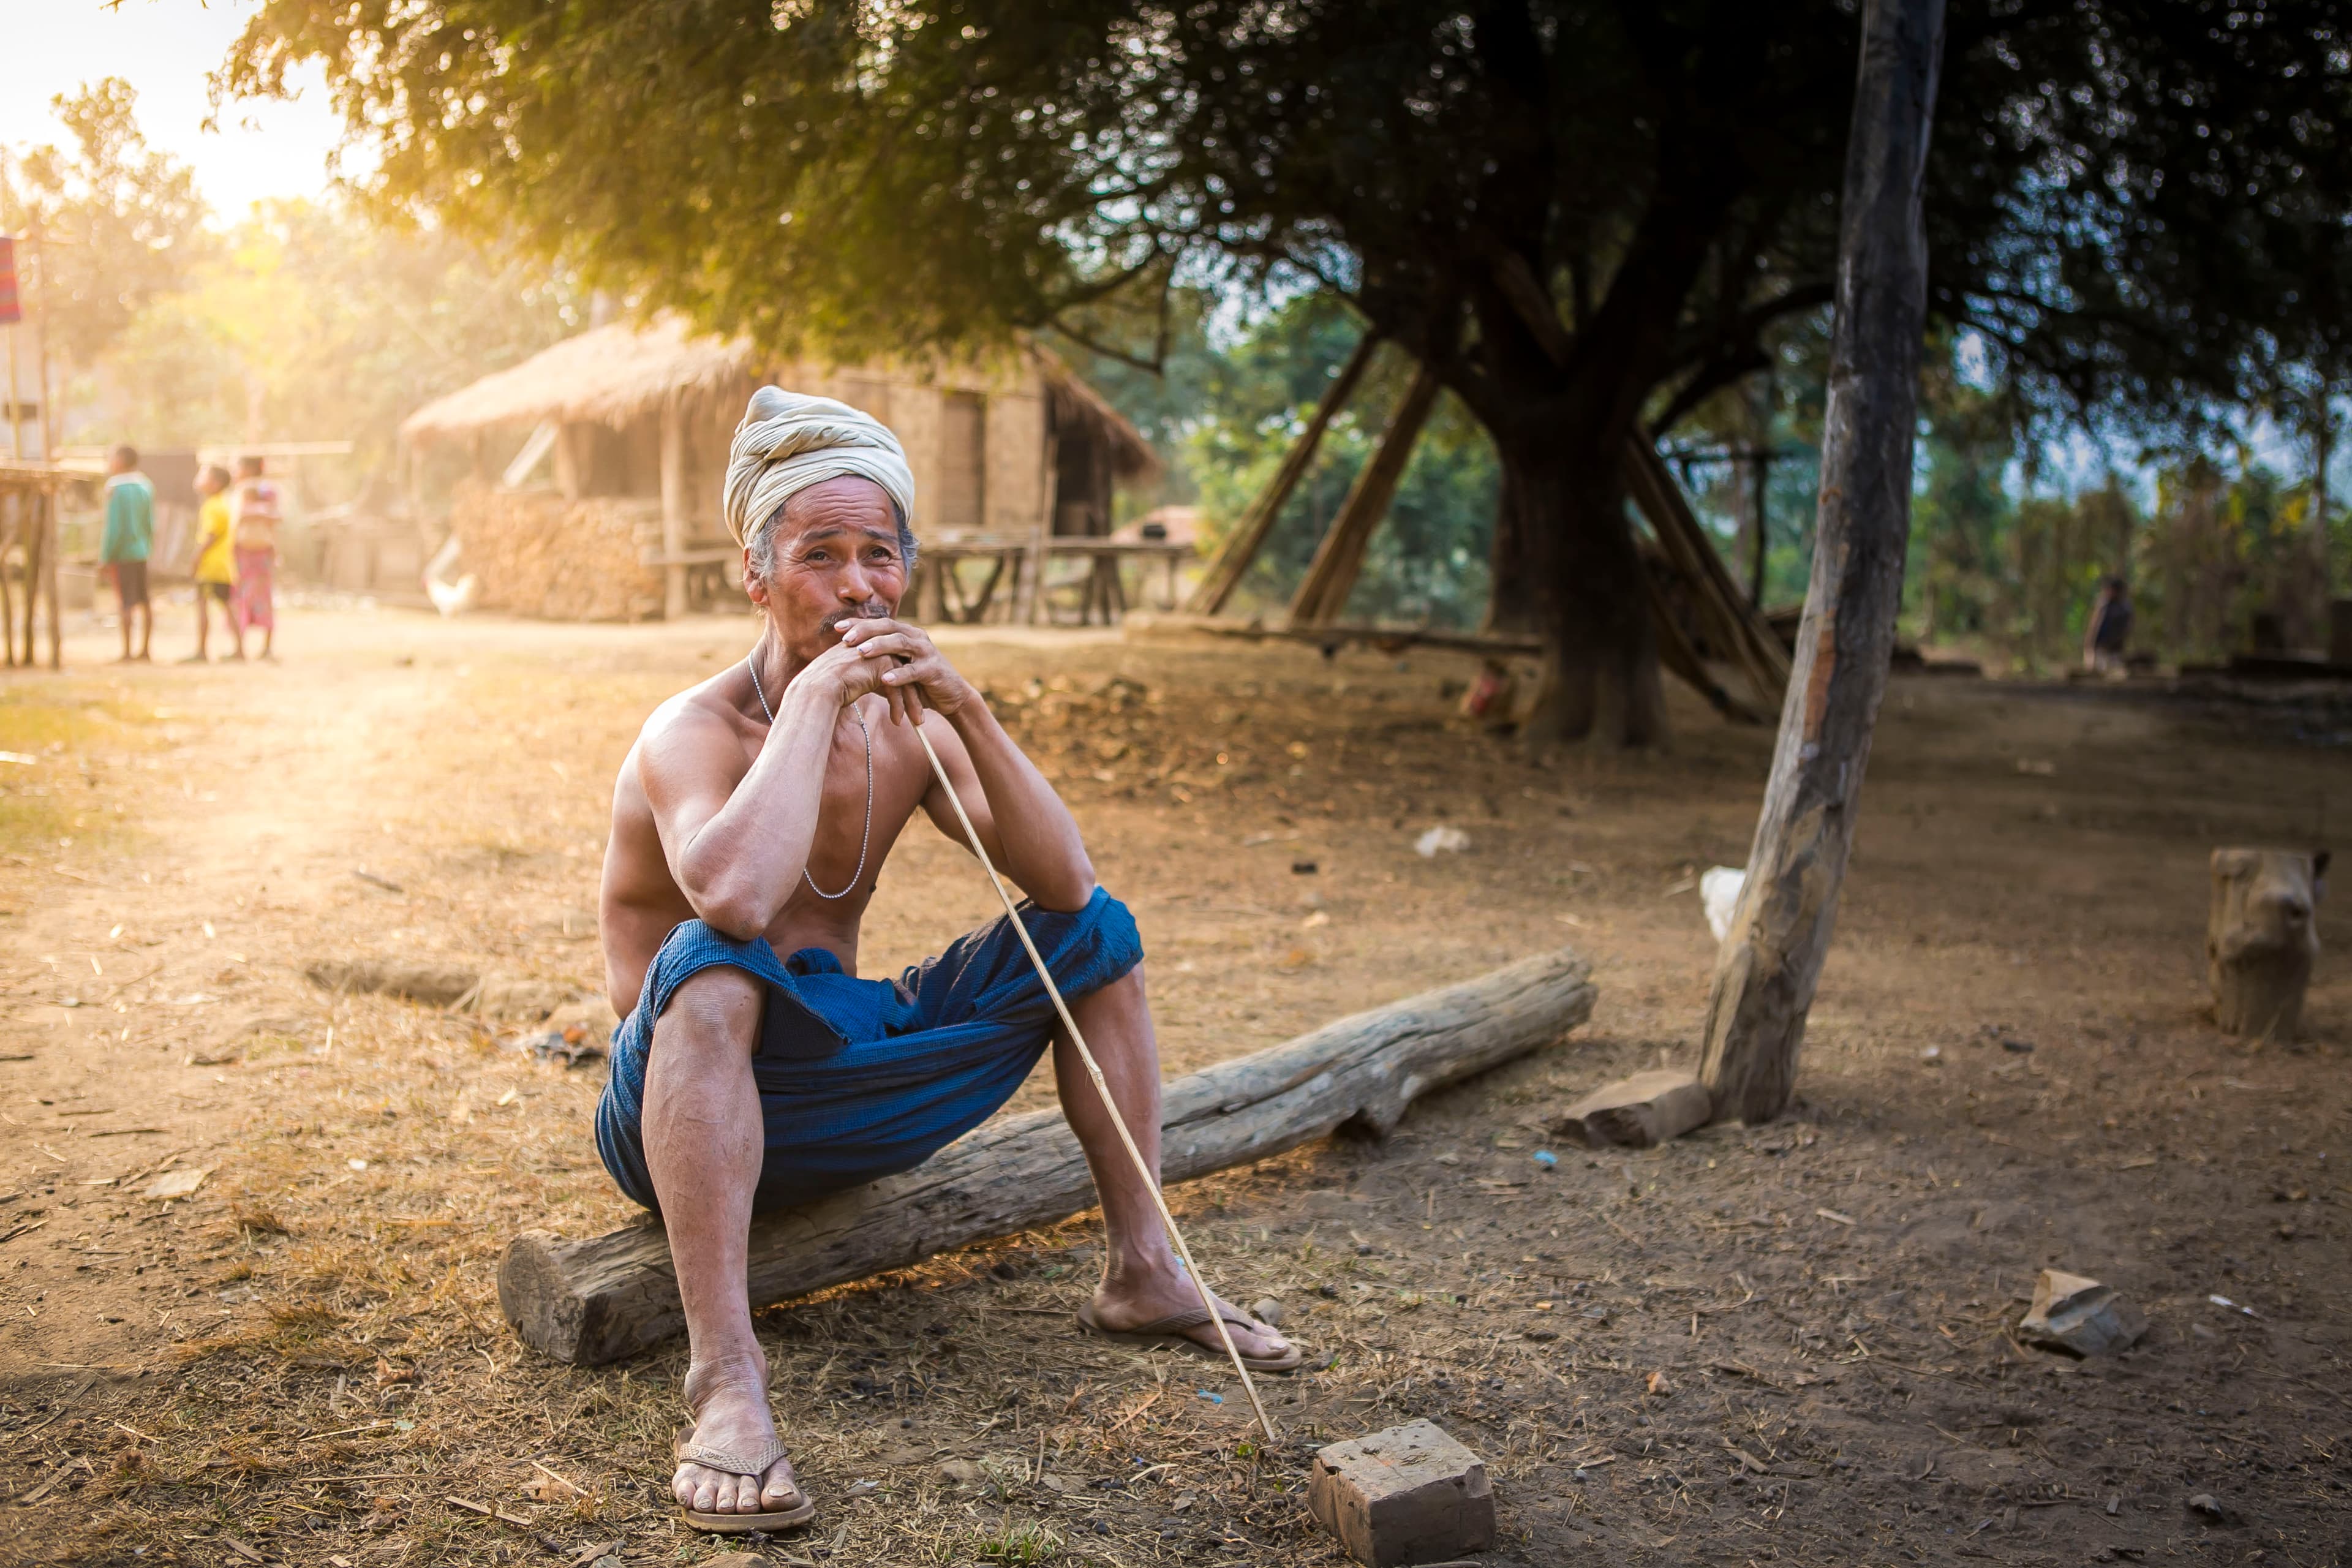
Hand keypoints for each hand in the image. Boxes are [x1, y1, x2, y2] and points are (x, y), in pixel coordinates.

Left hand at [833, 617, 972, 724]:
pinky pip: (914, 671)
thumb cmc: (918, 683)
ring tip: (861, 652)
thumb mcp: (895, 669)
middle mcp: (916, 637)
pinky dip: (899, 675)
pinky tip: (885, 679)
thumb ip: (875, 663)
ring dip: (879, 646)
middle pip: (888, 627)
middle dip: (865, 631)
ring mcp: (926, 652)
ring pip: (900, 643)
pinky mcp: (933, 669)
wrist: (950, 696)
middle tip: (845, 639)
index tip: (837, 627)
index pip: (879, 623)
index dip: (858, 623)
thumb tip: (843, 664)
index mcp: (906, 634)